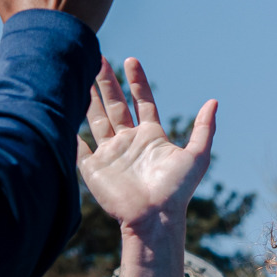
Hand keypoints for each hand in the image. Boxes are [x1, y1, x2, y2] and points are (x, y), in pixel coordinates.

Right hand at [78, 57, 216, 237]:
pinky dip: (70, 134)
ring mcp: (111, 155)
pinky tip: (62, 115)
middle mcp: (129, 143)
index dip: (137, 82)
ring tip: (79, 75)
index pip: (142, 102)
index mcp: (151, 137)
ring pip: (96, 120)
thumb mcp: (197, 156)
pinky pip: (78, 148)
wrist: (153, 218)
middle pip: (115, 106)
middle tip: (98, 58)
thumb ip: (204, 128)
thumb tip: (214, 102)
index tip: (131, 61)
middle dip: (107, 82)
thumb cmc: (176, 190)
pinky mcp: (94, 169)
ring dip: (89, 99)